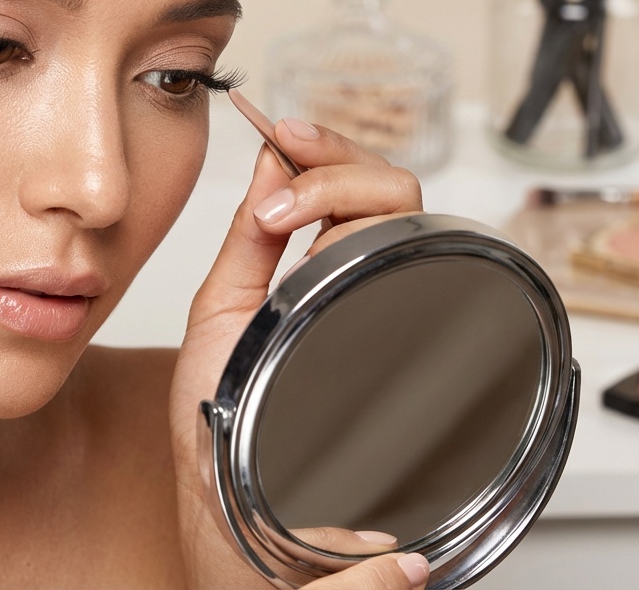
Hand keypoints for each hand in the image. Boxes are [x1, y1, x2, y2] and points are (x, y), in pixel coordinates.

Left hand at [170, 117, 423, 588]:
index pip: (347, 186)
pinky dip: (374, 237)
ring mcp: (386, 313)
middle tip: (288, 164)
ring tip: (285, 212)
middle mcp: (361, 288)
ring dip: (347, 191)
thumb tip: (269, 158)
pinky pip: (417, 269)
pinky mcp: (402, 343)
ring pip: (408, 216)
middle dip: (339, 160)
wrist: (229, 506)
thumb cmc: (220, 423)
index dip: (324, 147)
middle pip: (391, 188)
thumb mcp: (220, 311)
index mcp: (315, 273)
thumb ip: (246, 240)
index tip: (282, 132)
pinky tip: (327, 249)